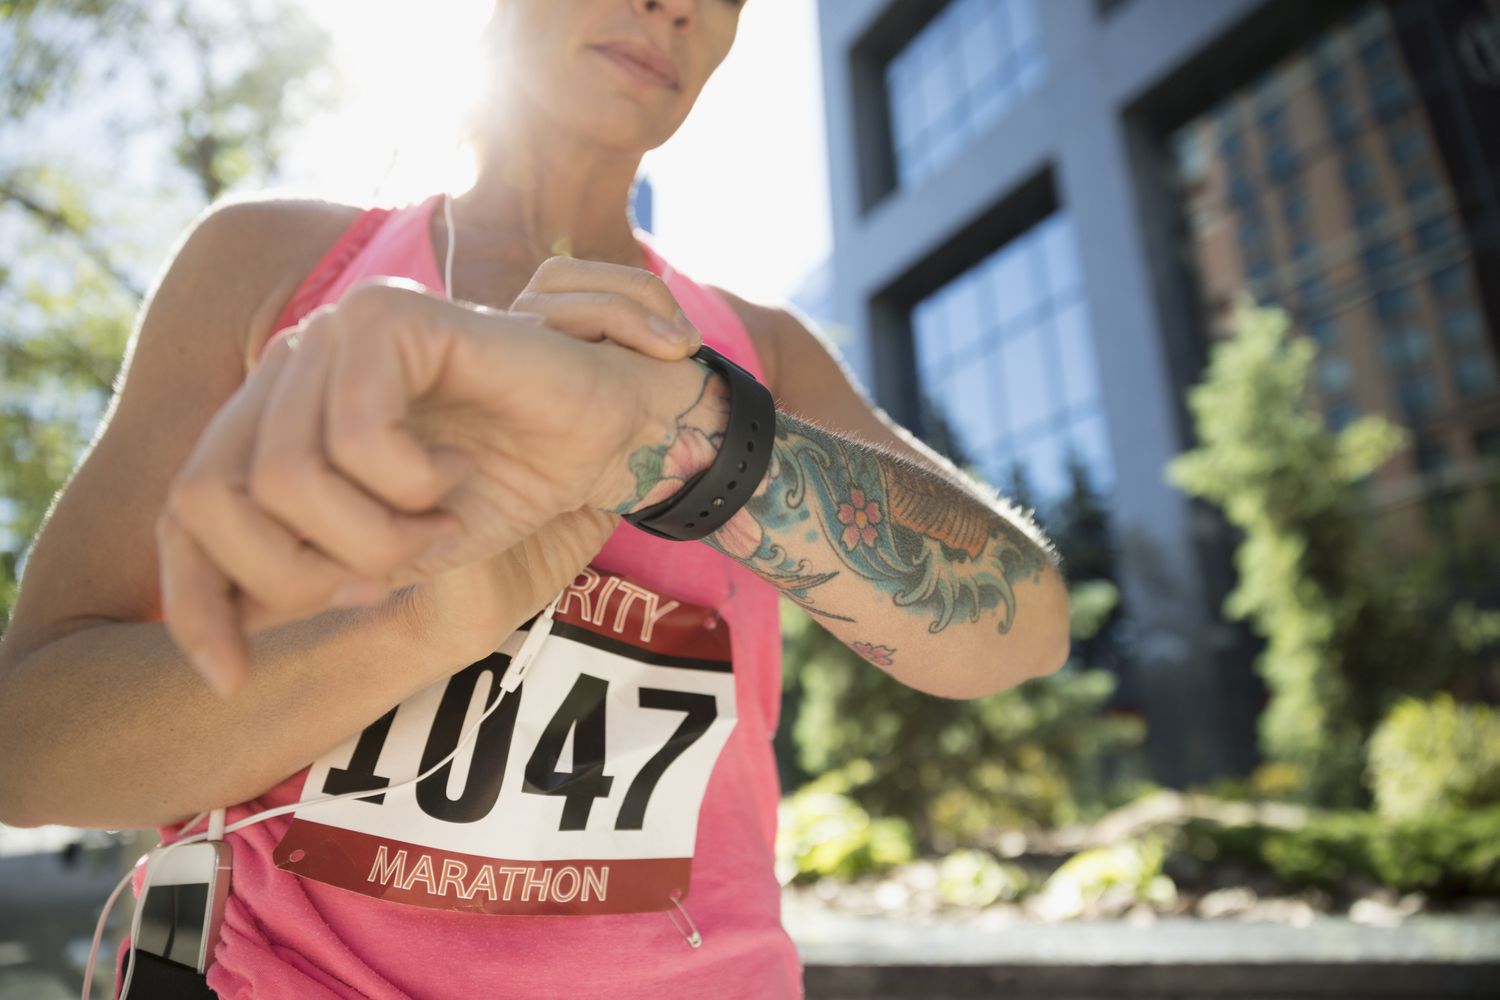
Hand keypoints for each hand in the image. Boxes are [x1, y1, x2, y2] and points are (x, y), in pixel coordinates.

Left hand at [160, 257, 705, 696]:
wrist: (604, 437)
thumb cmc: (504, 489)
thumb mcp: (392, 555)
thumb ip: (308, 576)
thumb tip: (222, 628)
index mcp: (278, 416)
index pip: (187, 508)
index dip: (194, 599)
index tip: (231, 678)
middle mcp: (290, 366)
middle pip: (213, 496)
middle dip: (296, 572)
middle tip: (383, 581)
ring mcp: (334, 334)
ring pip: (286, 477)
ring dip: (375, 536)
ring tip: (439, 528)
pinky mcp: (389, 317)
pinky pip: (358, 437)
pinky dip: (412, 486)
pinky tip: (455, 478)